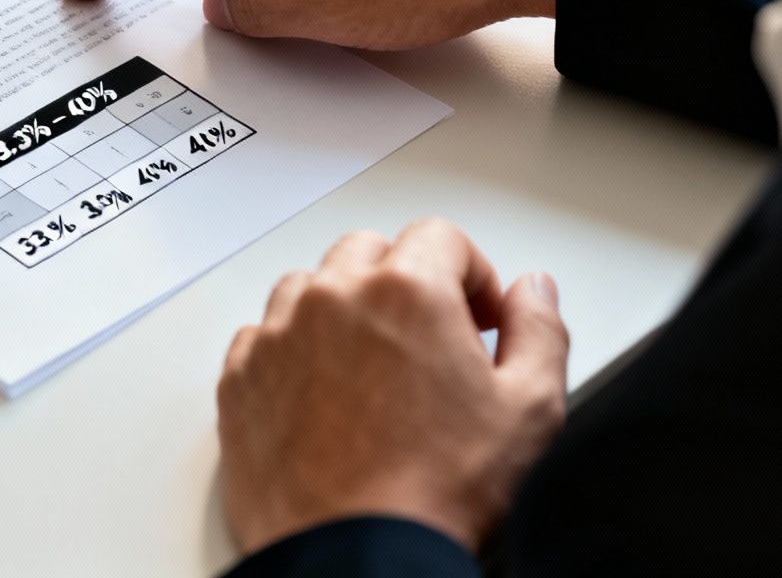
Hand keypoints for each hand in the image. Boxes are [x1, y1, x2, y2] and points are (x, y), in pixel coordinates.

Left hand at [219, 221, 568, 555]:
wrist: (354, 556)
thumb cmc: (433, 493)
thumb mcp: (530, 410)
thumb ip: (540, 331)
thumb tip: (535, 291)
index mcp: (406, 290)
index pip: (440, 236)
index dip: (471, 274)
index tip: (481, 317)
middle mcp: (333, 298)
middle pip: (371, 252)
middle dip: (406, 284)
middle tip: (432, 343)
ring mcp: (278, 335)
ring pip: (311, 287)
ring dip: (345, 310)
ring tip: (376, 370)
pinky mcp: (241, 378)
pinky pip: (265, 336)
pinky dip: (295, 352)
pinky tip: (327, 397)